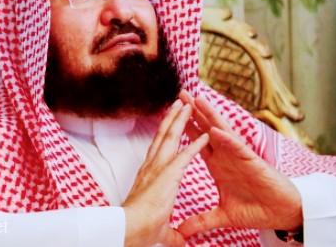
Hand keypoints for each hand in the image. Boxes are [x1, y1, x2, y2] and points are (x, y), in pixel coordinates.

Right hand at [123, 100, 209, 246]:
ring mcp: (158, 168)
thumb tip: (180, 241)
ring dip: (181, 120)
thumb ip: (172, 232)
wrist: (129, 229)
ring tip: (188, 105)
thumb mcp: (160, 229)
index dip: (164, 135)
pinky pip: (186, 155)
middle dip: (171, 118)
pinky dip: (197, 144)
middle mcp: (151, 167)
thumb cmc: (138, 229)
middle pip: (163, 136)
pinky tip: (206, 134)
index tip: (169, 124)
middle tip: (179, 103)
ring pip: (171, 138)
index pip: (158, 150)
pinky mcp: (168, 174)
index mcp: (148, 176)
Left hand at [178, 90, 302, 237]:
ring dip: (209, 116)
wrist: (282, 215)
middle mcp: (227, 156)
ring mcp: (240, 157)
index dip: (184, 128)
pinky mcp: (253, 162)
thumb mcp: (223, 216)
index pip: (197, 142)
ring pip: (222, 132)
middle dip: (194, 112)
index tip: (170, 115)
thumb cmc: (257, 209)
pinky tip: (216, 130)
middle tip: (180, 94)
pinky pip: (238, 148)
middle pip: (207, 129)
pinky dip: (227, 139)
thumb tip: (182, 230)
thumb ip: (202, 220)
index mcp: (218, 165)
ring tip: (197, 100)